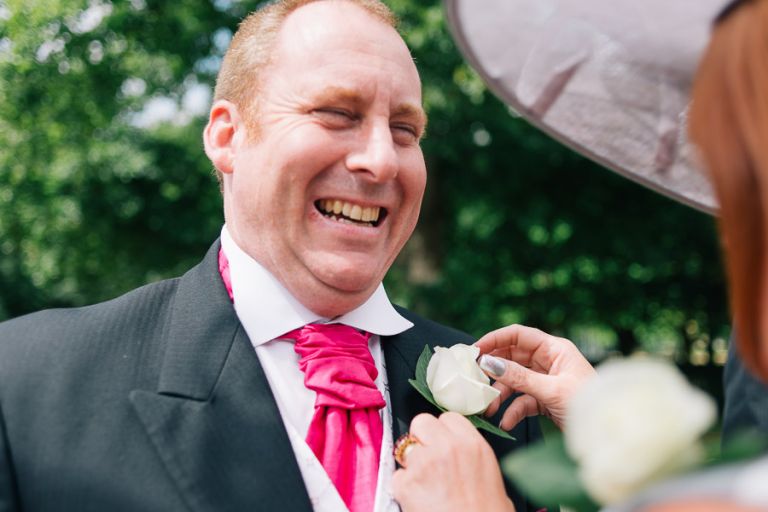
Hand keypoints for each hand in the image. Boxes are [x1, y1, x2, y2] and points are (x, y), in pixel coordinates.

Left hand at [391, 412, 514, 511]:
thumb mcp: (492, 478)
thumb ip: (473, 459)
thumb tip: (464, 458)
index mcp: (473, 445)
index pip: (448, 417)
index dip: (443, 430)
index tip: (442, 441)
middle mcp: (447, 448)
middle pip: (422, 422)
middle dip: (422, 438)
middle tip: (428, 458)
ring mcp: (424, 463)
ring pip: (404, 447)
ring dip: (411, 463)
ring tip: (424, 484)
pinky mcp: (406, 483)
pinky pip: (397, 476)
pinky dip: (403, 487)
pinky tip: (418, 499)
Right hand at [475, 324, 595, 429]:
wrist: (610, 433)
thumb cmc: (589, 405)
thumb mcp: (552, 390)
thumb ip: (519, 377)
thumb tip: (489, 363)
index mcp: (555, 349)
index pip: (519, 335)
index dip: (495, 339)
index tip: (475, 350)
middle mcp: (550, 361)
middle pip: (513, 358)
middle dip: (494, 371)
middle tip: (474, 379)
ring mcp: (547, 381)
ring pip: (515, 381)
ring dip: (501, 395)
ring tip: (489, 409)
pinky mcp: (546, 400)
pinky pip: (523, 400)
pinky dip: (513, 410)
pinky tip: (506, 422)